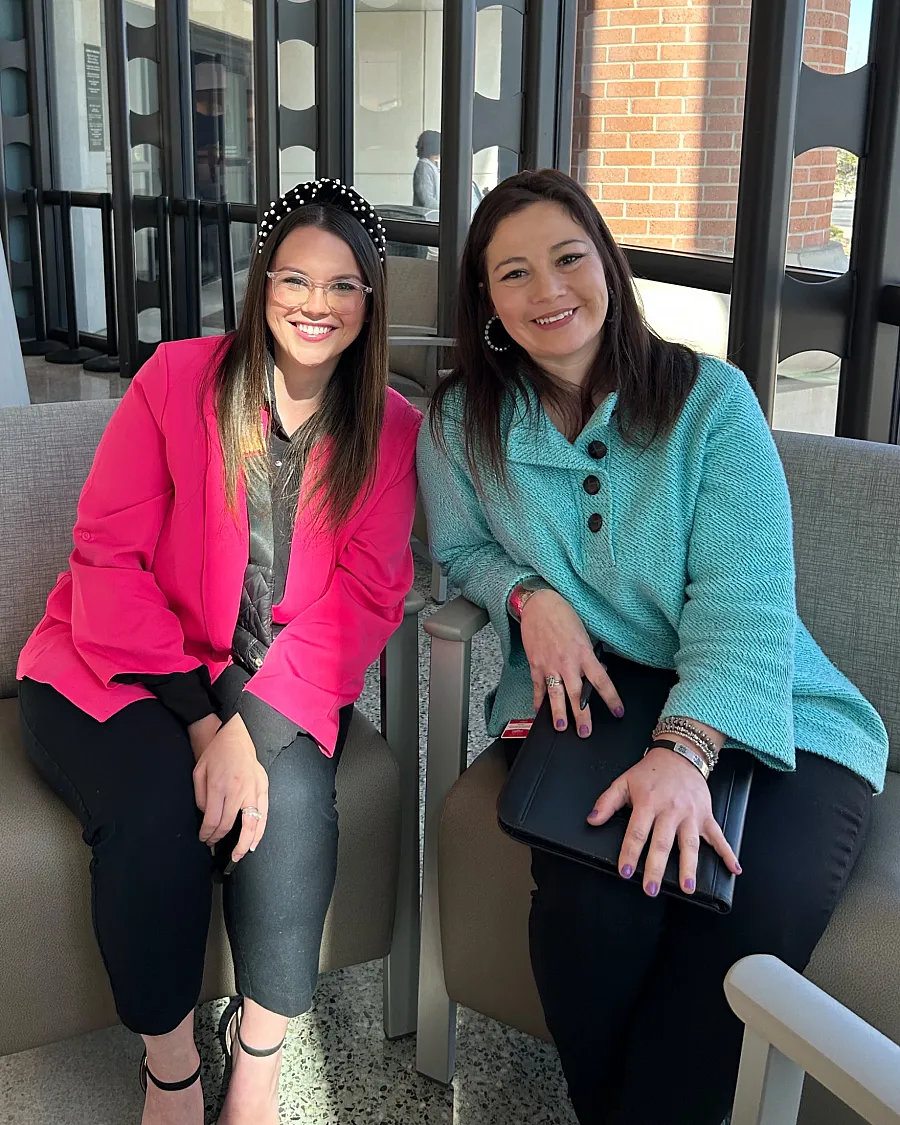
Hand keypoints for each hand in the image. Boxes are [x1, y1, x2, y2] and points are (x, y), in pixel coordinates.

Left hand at [193, 715, 268, 863]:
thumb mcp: (199, 773)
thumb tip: (207, 817)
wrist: (235, 735)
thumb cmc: (217, 753)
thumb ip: (201, 797)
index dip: (207, 834)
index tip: (204, 838)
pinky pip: (264, 813)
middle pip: (229, 824)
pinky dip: (260, 830)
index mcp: (220, 785)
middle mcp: (238, 789)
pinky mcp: (263, 787)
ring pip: (252, 823)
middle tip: (214, 846)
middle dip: (219, 839)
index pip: (213, 820)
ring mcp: (253, 789)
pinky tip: (254, 841)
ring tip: (238, 855)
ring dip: (244, 843)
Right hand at [519, 588, 623, 734]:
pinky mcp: (535, 665)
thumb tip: (597, 670)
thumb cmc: (563, 615)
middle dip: (581, 715)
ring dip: (558, 713)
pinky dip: (538, 701)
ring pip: (555, 695)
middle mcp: (567, 662)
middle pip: (576, 694)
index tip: (618, 711)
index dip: (611, 699)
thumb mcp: (584, 633)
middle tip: (585, 732)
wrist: (539, 605)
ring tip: (561, 727)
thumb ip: (589, 655)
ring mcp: (549, 665)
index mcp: (584, 653)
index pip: (602, 681)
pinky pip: (538, 687)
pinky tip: (539, 711)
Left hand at [587, 747, 740, 895]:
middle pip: (663, 842)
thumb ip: (606, 802)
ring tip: (688, 887)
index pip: (637, 831)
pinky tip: (733, 869)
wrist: (680, 754)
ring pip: (690, 844)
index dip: (629, 852)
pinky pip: (718, 836)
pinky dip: (727, 853)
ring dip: (689, 867)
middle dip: (656, 867)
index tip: (625, 871)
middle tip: (651, 888)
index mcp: (648, 802)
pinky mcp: (706, 815)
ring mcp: (691, 814)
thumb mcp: (624, 781)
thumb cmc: (651, 772)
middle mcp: (670, 810)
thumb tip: (592, 820)